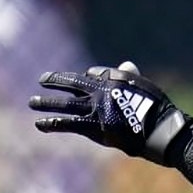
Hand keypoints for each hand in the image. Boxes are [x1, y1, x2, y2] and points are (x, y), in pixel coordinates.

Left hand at [28, 61, 190, 165]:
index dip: (86, 77)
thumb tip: (126, 63)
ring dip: (47, 102)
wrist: (159, 128)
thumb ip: (131, 77)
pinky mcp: (92, 125)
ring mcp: (95, 107)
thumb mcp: (146, 87)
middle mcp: (101, 90)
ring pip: (66, 103)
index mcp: (115, 77)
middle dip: (56, 81)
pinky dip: (52, 123)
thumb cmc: (158, 109)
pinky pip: (68, 123)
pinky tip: (40, 123)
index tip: (82, 79)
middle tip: (42, 80)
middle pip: (73, 82)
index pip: (94, 74)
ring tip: (32, 102)